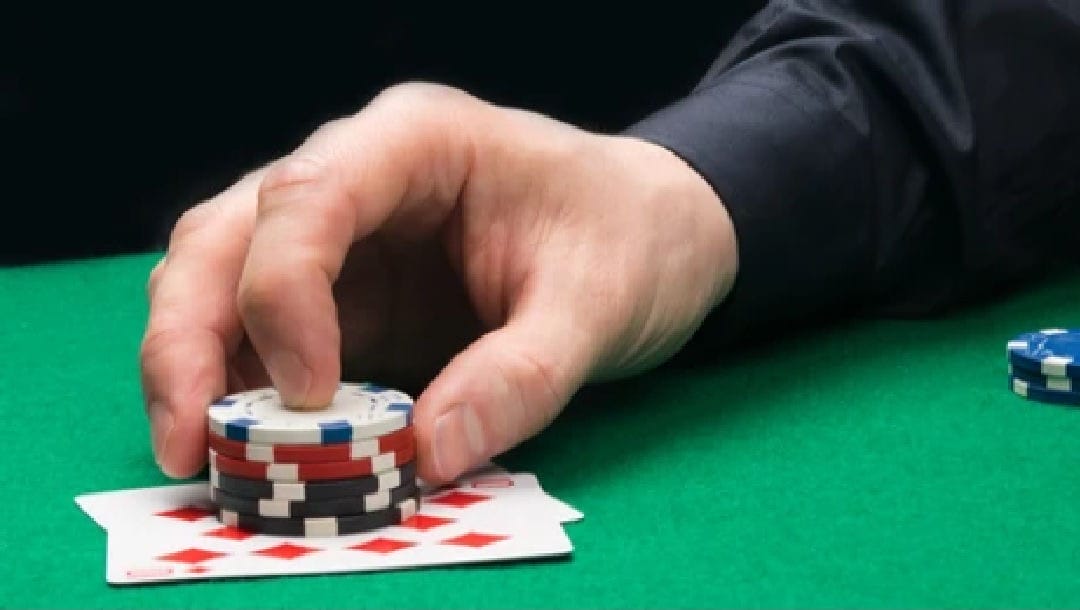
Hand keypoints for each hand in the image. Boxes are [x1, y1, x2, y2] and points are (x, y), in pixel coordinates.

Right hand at [140, 83, 737, 482]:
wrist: (654, 236)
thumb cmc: (628, 241)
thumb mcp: (597, 306)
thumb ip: (521, 377)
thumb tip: (426, 456)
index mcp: (416, 143)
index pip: (306, 197)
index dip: (281, 296)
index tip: (310, 396)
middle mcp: (359, 176)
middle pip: (228, 236)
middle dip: (191, 337)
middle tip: (186, 441)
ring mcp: (345, 238)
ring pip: (222, 281)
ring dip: (198, 366)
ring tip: (200, 454)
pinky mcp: (348, 294)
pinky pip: (265, 335)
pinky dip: (244, 388)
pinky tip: (248, 443)